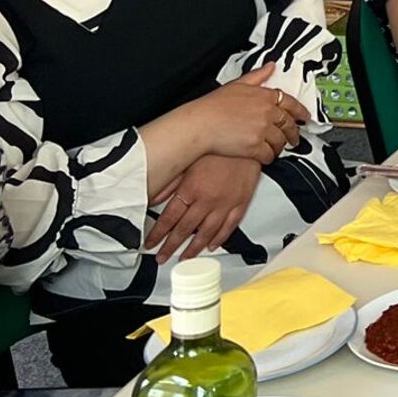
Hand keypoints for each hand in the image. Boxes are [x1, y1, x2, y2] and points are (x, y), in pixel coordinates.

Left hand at [145, 153, 260, 263]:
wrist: (247, 139)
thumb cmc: (218, 146)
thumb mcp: (189, 160)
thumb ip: (170, 182)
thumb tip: (154, 197)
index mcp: (192, 188)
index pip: (169, 218)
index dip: (157, 234)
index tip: (150, 244)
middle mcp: (208, 199)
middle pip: (185, 230)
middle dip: (171, 246)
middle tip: (162, 257)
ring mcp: (226, 203)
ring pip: (207, 233)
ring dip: (194, 248)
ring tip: (185, 257)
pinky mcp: (241, 202)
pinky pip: (229, 226)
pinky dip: (220, 238)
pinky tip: (212, 245)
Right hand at [184, 63, 308, 162]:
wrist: (199, 124)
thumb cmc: (213, 106)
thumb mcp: (237, 84)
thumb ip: (257, 75)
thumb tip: (271, 66)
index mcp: (264, 96)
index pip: (291, 103)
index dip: (301, 111)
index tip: (305, 117)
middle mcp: (267, 112)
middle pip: (289, 125)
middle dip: (293, 133)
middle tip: (294, 139)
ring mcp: (262, 130)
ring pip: (280, 142)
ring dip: (279, 147)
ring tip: (275, 148)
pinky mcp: (255, 146)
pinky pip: (269, 155)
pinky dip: (268, 158)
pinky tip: (263, 156)